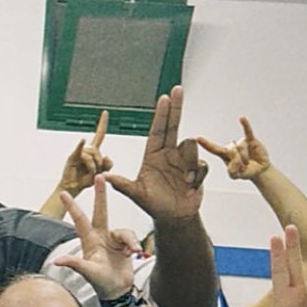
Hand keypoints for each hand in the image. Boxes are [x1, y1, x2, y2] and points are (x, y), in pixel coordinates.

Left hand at [52, 177, 138, 299]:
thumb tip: (57, 261)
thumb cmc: (100, 282)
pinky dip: (133, 244)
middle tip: (100, 176)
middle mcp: (100, 236)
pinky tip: (134, 254)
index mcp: (88, 240)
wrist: (118, 290)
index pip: (79, 219)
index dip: (72, 206)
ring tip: (129, 253)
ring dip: (128, 240)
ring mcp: (113, 239)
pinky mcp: (125, 243)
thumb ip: (75, 264)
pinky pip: (131, 237)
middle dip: (100, 194)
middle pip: (101, 211)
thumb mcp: (87, 272)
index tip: (64, 193)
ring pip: (123, 231)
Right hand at [56, 111, 112, 195]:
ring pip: (91, 155)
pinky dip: (80, 145)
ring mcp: (78, 153)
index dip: (102, 123)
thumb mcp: (102, 173)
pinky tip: (82, 140)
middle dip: (100, 164)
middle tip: (95, 174)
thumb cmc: (86, 180)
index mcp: (94, 151)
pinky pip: (79, 150)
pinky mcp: (72, 158)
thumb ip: (108, 165)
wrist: (74, 187)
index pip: (99, 134)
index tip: (105, 112)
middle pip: (98, 151)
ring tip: (88, 175)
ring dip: (93, 167)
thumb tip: (105, 156)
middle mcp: (86, 149)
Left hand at [106, 86, 207, 222]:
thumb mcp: (136, 194)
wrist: (173, 217)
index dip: (161, 115)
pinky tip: (191, 184)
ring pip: (191, 147)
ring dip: (189, 163)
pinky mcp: (197, 169)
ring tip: (184, 180)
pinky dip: (198, 174)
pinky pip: (202, 164)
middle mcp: (168, 154)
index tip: (164, 98)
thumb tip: (105, 176)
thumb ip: (122, 185)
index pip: (157, 131)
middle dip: (176, 107)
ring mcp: (183, 160)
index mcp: (153, 156)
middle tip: (177, 89)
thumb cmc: (153, 205)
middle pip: (174, 126)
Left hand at [196, 116, 270, 180]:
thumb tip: (234, 161)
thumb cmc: (245, 171)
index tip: (197, 138)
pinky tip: (241, 118)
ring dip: (245, 157)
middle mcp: (231, 147)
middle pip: (230, 150)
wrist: (259, 170)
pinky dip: (245, 124)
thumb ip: (232, 171)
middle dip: (237, 160)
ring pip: (240, 147)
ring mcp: (240, 143)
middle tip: (242, 167)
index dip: (206, 144)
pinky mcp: (251, 140)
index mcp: (224, 155)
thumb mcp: (235, 175)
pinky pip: (247, 131)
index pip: (213, 149)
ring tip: (247, 163)